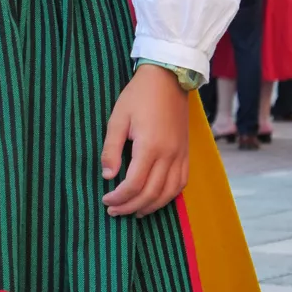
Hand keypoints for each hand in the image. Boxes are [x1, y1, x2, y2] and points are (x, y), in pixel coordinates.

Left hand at [100, 64, 189, 218]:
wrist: (168, 79)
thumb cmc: (138, 96)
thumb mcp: (118, 118)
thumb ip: (111, 148)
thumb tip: (107, 176)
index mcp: (150, 146)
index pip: (134, 184)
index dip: (119, 198)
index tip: (105, 200)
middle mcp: (169, 155)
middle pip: (151, 194)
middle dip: (130, 207)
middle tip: (113, 211)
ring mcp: (180, 156)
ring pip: (168, 193)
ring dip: (150, 207)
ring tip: (132, 212)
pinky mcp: (186, 154)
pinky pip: (181, 184)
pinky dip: (168, 197)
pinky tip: (155, 200)